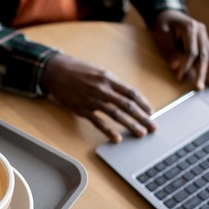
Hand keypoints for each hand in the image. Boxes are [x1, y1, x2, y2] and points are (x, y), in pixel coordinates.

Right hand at [41, 54, 155, 142]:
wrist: (56, 71)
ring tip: (141, 133)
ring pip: (116, 114)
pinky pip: (97, 122)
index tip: (151, 112)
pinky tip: (117, 138)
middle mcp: (102, 89)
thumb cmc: (77, 70)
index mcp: (108, 78)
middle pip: (127, 105)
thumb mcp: (98, 72)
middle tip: (153, 127)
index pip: (131, 93)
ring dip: (130, 125)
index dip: (143, 104)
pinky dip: (108, 131)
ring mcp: (92, 100)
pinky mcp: (81, 109)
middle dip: (142, 117)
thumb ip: (112, 84)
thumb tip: (127, 96)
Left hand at [152, 9, 208, 89]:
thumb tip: (176, 67)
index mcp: (190, 28)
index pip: (191, 51)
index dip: (186, 66)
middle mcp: (201, 31)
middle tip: (200, 86)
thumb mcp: (162, 36)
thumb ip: (170, 51)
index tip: (180, 78)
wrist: (169, 14)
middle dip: (202, 72)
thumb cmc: (163, 25)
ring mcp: (205, 35)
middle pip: (204, 54)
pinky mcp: (205, 40)